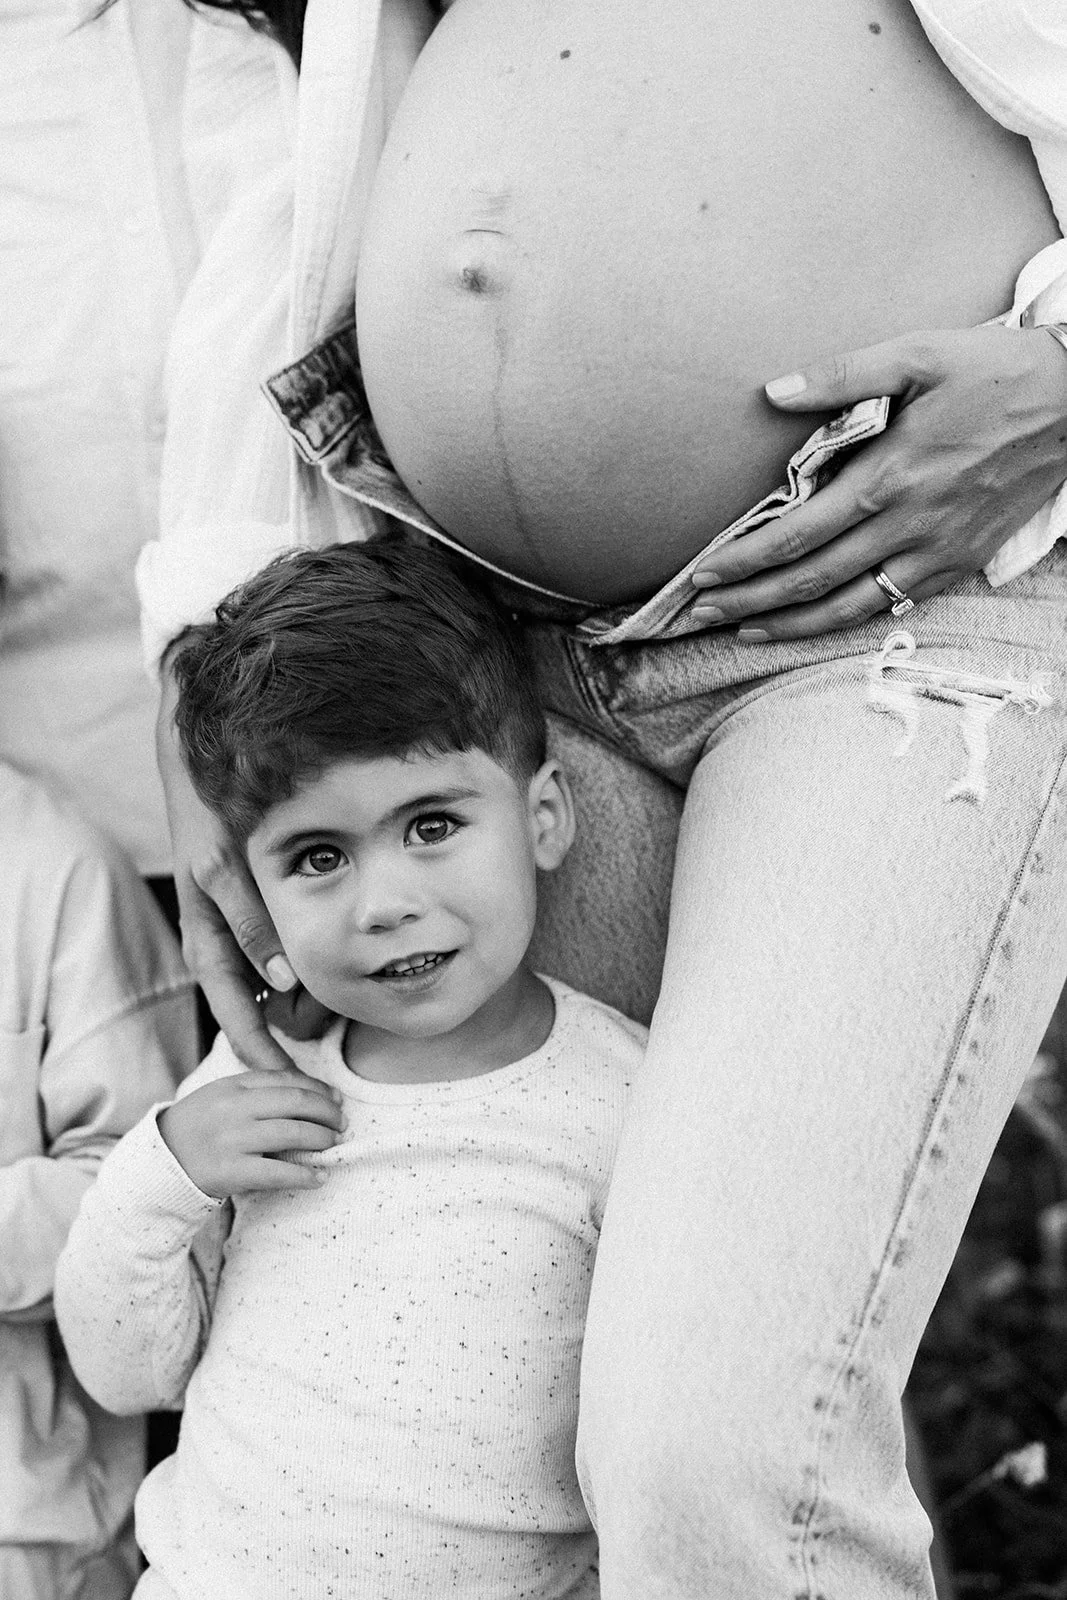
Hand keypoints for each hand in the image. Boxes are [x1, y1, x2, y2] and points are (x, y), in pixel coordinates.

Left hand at [157, 665, 332, 1069]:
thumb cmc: (240, 812)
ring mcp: (209, 890)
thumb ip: (277, 926)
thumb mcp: (257, 876)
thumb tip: (306, 976)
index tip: (287, 1080)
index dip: (258, 1044)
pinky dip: (263, 946)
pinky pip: (241, 913)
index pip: (236, 1003)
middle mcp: (207, 916)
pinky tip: (290, 972)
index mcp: (216, 929)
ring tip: (308, 1030)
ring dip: (265, 1005)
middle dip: (262, 1040)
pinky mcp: (214, 860)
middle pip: (231, 997)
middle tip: (298, 1073)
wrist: (205, 742)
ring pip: (238, 964)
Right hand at [159, 1067, 345, 1198]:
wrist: (160, 1163)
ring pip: (293, 1134)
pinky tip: (319, 1177)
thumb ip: (258, 1089)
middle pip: (296, 1103)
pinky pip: (278, 1172)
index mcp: (233, 1086)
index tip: (336, 1098)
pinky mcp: (232, 1172)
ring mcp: (233, 1140)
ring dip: (321, 1139)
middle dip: (327, 1112)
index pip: (287, 1080)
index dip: (318, 1088)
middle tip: (341, 1123)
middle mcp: (234, 1109)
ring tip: (331, 1145)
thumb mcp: (221, 1096)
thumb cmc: (199, 1127)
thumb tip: (312, 1092)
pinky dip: (305, 1175)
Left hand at [691, 325, 1066, 639]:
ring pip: (848, 607)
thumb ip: (840, 375)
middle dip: (749, 601)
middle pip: (810, 581)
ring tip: (745, 631)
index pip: (796, 535)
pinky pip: (891, 606)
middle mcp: (906, 526)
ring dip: (790, 625)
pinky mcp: (957, 564)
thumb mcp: (916, 354)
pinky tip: (814, 624)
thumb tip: (774, 391)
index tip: (703, 575)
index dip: (744, 561)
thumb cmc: (991, 371)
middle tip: (699, 616)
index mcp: (887, 477)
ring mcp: (934, 552)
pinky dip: (845, 621)